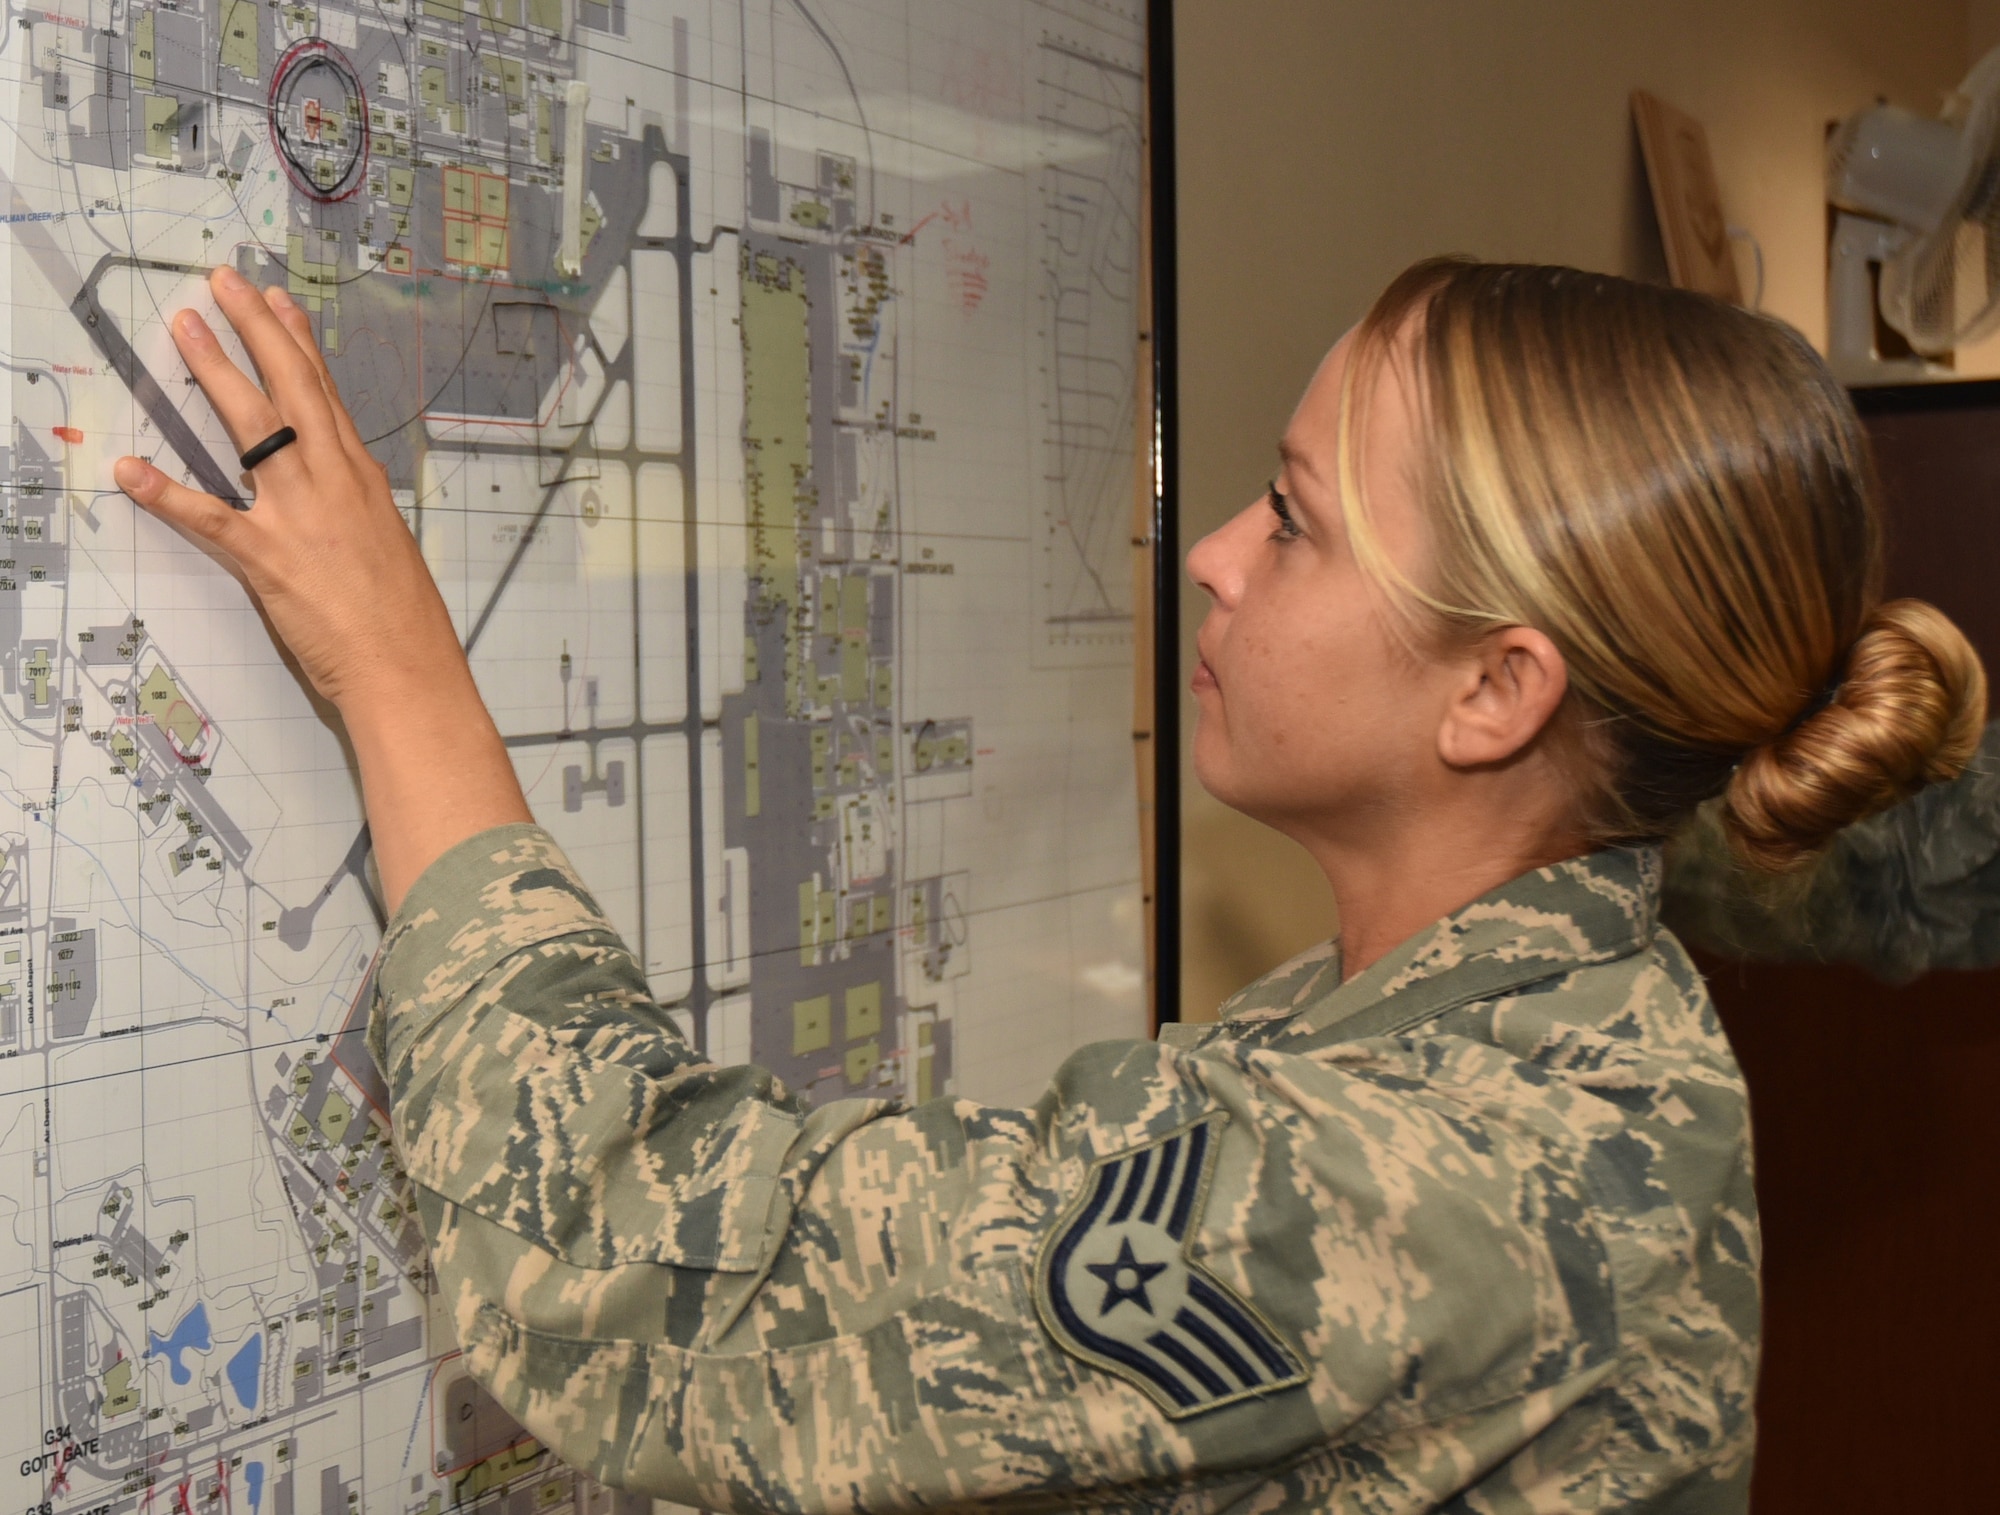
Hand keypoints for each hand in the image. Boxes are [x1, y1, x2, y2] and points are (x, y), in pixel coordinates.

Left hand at [115, 265, 529, 912]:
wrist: (408, 670)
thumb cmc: (405, 622)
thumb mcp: (391, 549)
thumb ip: (363, 510)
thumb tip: (353, 489)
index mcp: (362, 482)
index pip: (326, 396)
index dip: (298, 345)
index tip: (278, 303)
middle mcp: (333, 483)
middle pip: (291, 389)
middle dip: (255, 330)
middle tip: (224, 284)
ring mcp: (299, 515)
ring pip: (252, 427)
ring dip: (214, 373)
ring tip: (184, 331)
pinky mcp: (267, 557)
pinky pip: (207, 517)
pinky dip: (165, 493)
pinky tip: (132, 468)